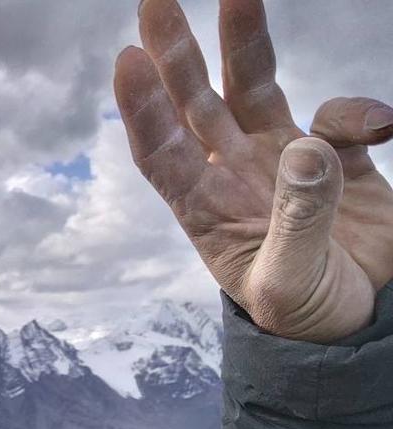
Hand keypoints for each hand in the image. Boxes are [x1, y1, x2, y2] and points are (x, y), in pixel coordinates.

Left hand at [114, 0, 392, 342]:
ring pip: (254, 90)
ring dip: (245, 44)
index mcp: (207, 211)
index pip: (162, 152)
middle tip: (155, 2)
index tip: (127, 61)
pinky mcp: (338, 160)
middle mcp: (235, 176)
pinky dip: (356, 112)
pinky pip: (338, 118)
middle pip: (196, 104)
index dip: (142, 109)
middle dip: (176, 53)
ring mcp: (285, 163)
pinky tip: (381, 131)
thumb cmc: (306, 317)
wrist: (364, 328)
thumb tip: (304, 151)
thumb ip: (298, 221)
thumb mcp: (291, 282)